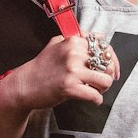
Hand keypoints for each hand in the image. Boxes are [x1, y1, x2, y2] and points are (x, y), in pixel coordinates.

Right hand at [0, 34, 118, 118]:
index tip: (112, 69)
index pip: (104, 46)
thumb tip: (100, 38)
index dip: (112, 59)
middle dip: (106, 75)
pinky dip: (96, 99)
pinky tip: (90, 99)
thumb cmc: (41, 67)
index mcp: (73, 40)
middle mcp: (73, 53)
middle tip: (99, 82)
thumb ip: (77, 39)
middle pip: (107, 64)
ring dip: (103, 88)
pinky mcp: (69, 87)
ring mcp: (72, 70)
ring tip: (94, 90)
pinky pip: (95, 95)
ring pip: (105, 80)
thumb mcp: (57, 44)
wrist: (24, 85)